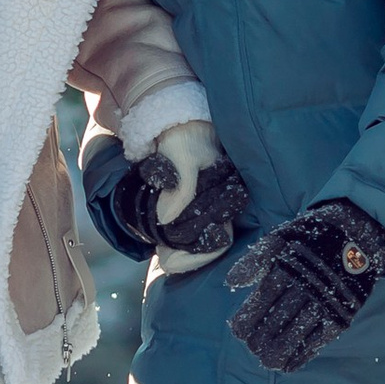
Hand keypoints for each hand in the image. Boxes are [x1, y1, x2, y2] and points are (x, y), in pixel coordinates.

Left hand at [114, 122, 250, 269]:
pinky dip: (173, 238)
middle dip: (184, 257)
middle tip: (160, 258)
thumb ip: (182, 189)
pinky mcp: (190, 202)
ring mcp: (204, 205)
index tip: (167, 262)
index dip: (195, 257)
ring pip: (195, 239)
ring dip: (178, 249)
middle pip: (207, 244)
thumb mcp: (183, 159)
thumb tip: (165, 219)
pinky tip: (159, 240)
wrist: (176, 121)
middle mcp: (218, 205)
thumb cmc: (184, 137)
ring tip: (159, 252)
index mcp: (225, 197)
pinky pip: (185, 228)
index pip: (219, 241)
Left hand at [226, 199, 384, 373]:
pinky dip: (304, 354)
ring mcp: (326, 302)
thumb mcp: (280, 239)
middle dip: (260, 339)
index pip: (262, 300)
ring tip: (266, 360)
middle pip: (277, 320)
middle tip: (252, 347)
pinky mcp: (343, 313)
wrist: (355, 233)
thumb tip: (231, 282)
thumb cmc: (309, 238)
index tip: (238, 331)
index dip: (247, 320)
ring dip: (278, 351)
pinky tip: (289, 365)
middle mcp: (306, 287)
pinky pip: (320, 339)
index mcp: (287, 268)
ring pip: (296, 333)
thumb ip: (255, 260)